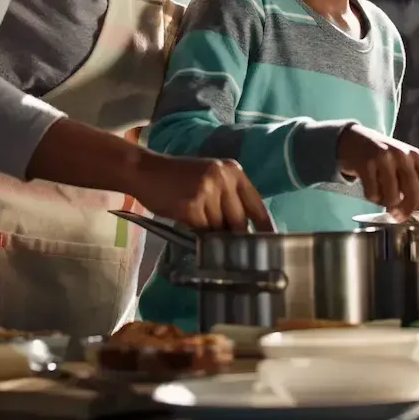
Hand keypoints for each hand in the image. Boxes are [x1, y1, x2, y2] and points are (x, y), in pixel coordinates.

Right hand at [130, 153, 272, 232]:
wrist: (147, 171)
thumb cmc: (179, 177)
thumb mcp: (210, 177)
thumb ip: (229, 197)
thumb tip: (245, 228)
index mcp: (233, 171)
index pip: (256, 204)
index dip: (264, 226)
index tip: (271, 243)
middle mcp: (223, 179)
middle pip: (239, 221)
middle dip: (235, 237)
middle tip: (234, 248)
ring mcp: (207, 192)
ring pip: (220, 228)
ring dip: (213, 235)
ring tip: (201, 227)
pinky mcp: (192, 206)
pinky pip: (202, 231)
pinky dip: (198, 234)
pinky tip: (188, 224)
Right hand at [337, 125, 418, 222]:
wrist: (353, 138)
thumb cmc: (380, 156)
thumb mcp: (399, 163)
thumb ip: (410, 182)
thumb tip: (417, 210)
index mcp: (414, 156)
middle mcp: (402, 155)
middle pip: (413, 193)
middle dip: (406, 211)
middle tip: (398, 218)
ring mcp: (384, 158)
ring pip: (392, 197)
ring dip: (385, 203)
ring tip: (380, 194)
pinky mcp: (366, 164)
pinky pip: (373, 194)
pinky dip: (371, 197)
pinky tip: (369, 186)